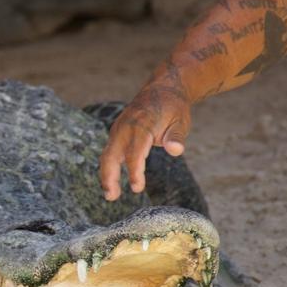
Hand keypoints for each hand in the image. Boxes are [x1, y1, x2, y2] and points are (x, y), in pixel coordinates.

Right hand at [99, 85, 191, 200]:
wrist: (163, 89)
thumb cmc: (173, 109)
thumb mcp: (180, 121)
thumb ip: (176, 137)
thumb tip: (176, 150)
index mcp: (141, 125)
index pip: (134, 153)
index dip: (134, 171)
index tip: (137, 188)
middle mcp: (125, 127)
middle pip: (111, 155)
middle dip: (109, 176)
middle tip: (112, 197)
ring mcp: (118, 130)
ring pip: (106, 155)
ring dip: (106, 175)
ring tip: (111, 195)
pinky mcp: (116, 133)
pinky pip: (109, 152)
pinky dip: (109, 167)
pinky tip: (112, 182)